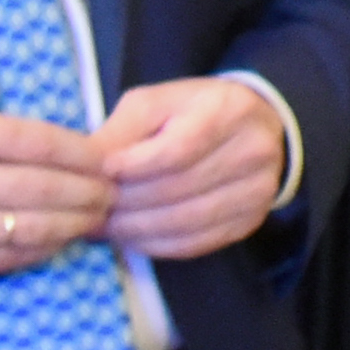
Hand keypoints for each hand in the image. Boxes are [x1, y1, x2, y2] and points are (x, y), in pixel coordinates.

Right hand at [0, 105, 114, 284]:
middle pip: (43, 187)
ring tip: (97, 216)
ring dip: (76, 224)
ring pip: (34, 227)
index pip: (36, 140)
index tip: (107, 157)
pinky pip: (13, 256)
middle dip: (90, 191)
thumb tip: (71, 151)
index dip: (82, 152)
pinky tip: (62, 238)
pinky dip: (46, 248)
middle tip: (112, 191)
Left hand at [95, 77, 290, 260]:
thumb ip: (123, 131)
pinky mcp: (250, 221)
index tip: (103, 172)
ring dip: (136, 229)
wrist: (253, 127)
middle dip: (126, 202)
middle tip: (92, 207)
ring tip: (106, 225)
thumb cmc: (193, 112)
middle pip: (177, 189)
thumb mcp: (155, 104)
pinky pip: (196, 243)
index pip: (176, 150)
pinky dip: (157, 245)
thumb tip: (91, 168)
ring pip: (185, 221)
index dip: (133, 167)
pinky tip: (133, 236)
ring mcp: (258, 190)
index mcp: (229, 111)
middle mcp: (254, 151)